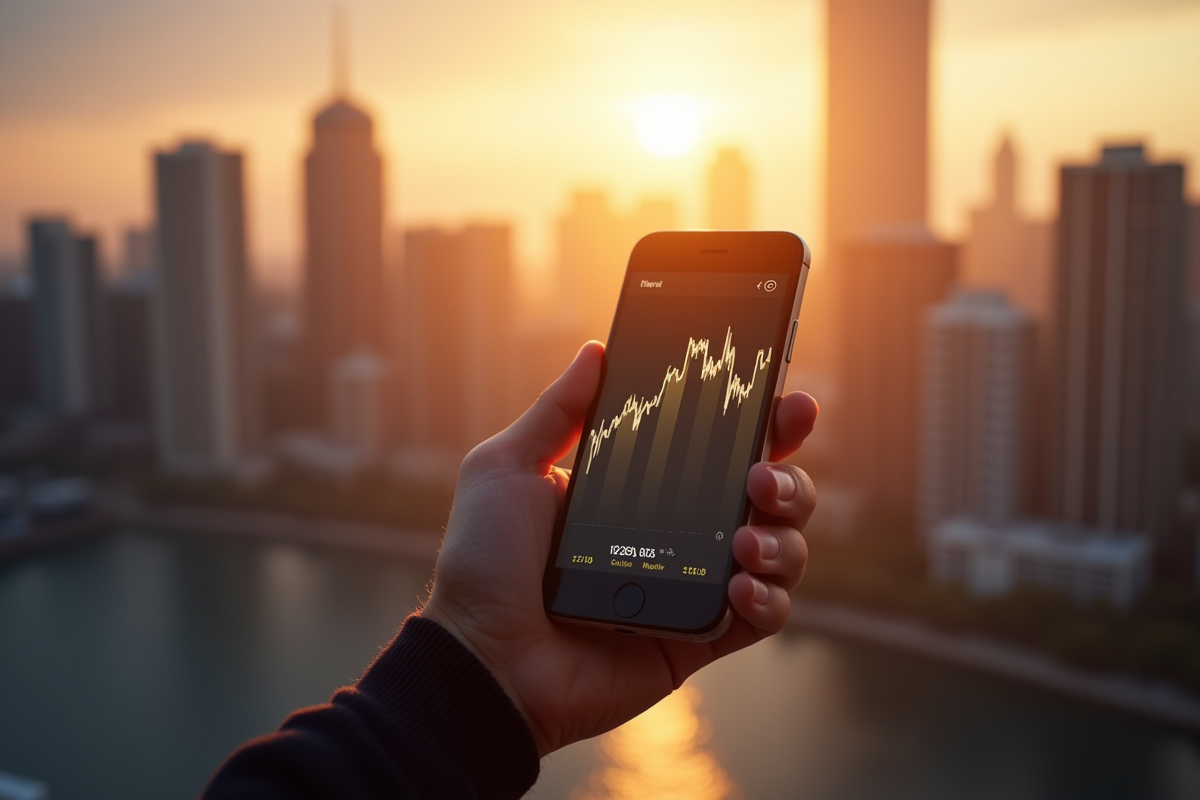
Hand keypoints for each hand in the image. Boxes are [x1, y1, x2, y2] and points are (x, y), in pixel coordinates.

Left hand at [421, 341, 817, 756]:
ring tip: (743, 538)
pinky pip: (765, 615)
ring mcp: (694, 585)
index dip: (763, 424)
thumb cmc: (483, 562)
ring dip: (782, 537)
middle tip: (762, 476)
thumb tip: (595, 350)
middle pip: (770, 494)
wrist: (481, 655)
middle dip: (789, 477)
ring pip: (781, 550)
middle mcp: (678, 533)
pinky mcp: (699, 638)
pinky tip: (741, 585)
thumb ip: (559, 410)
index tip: (787, 402)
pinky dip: (769, 597)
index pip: (719, 447)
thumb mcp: (509, 468)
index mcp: (641, 489)